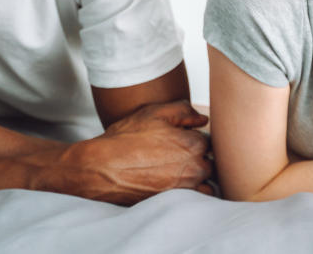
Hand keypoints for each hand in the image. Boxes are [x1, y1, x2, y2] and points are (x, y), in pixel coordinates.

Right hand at [42, 101, 213, 204]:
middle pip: (211, 161)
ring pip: (208, 181)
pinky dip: (193, 191)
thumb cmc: (126, 138)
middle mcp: (195, 167)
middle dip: (200, 156)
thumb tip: (203, 118)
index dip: (195, 136)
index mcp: (193, 143)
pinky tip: (176, 182)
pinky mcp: (177, 202)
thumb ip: (183, 111)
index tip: (182, 137)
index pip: (209, 139)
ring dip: (200, 175)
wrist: (102, 168)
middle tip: (178, 152)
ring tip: (179, 168)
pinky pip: (197, 197)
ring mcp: (187, 187)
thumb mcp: (154, 113)